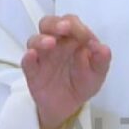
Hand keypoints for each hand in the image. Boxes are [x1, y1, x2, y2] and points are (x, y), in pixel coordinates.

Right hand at [23, 14, 111, 128]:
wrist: (69, 105)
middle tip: (64, 28)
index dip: (77, 27)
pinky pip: (27, 62)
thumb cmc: (83, 82)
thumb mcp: (98, 72)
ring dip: (42, 39)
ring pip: (34, 40)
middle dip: (56, 23)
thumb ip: (102, 59)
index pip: (71, 22)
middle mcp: (55, 43)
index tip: (85, 37)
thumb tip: (101, 47)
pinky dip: (28, 58)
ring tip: (51, 43)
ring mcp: (42, 56)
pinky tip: (32, 56)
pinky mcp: (33, 71)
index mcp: (72, 39)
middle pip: (49, 23)